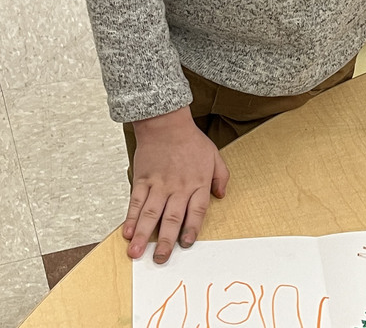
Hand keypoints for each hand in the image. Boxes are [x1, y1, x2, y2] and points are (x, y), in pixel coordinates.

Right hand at [125, 107, 229, 263]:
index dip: (191, 229)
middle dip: (165, 241)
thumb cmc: (191, 141)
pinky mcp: (142, 180)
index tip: (186, 244)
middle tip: (160, 259)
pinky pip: (135, 202)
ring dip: (143, 235)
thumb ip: (221, 176)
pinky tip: (127, 233)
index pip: (196, 211)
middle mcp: (178, 187)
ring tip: (136, 254)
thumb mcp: (214, 155)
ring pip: (150, 214)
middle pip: (172, 218)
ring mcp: (158, 184)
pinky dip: (130, 218)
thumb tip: (221, 196)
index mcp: (197, 183)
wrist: (166, 123)